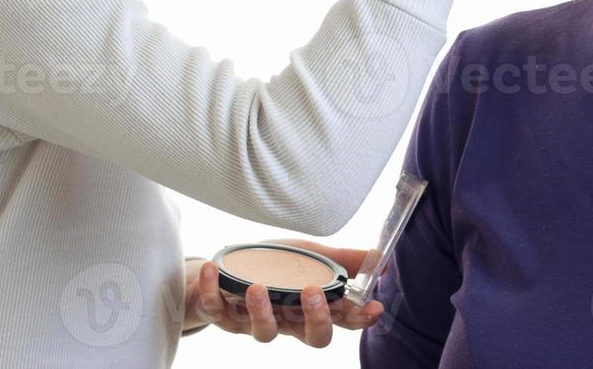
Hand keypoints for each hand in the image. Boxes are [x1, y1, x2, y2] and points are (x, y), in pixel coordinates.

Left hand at [186, 239, 385, 346]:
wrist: (223, 270)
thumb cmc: (272, 266)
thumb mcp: (310, 255)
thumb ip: (343, 260)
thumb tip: (381, 260)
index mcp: (311, 308)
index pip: (342, 319)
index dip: (359, 317)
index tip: (373, 308)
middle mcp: (288, 321)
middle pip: (311, 338)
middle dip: (316, 320)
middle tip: (313, 292)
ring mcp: (254, 322)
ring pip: (265, 333)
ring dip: (262, 312)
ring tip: (257, 287)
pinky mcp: (223, 316)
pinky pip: (217, 311)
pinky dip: (212, 290)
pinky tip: (213, 269)